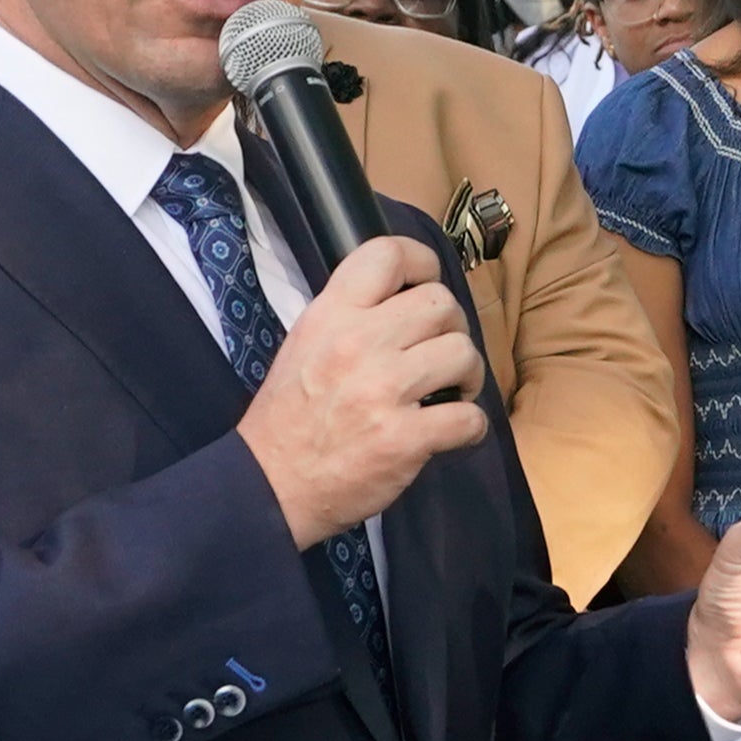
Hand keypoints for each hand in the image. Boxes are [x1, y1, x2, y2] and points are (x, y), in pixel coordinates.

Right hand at [237, 236, 488, 548]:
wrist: (269, 486)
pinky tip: (454, 432)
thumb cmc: (290, 417)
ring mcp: (383, 391)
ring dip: (468, 375)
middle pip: (441, 303)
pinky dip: (471, 428)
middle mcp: (358, 344)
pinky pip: (469, 417)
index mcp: (331, 316)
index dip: (422, 262)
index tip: (428, 283)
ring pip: (463, 353)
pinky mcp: (404, 439)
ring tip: (451, 392)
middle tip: (441, 354)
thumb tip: (406, 299)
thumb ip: (350, 316)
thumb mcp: (304, 345)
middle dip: (453, 328)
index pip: (387, 254)